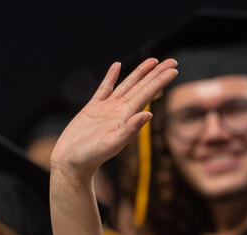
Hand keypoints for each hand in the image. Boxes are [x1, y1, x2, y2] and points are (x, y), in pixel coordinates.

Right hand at [50, 58, 177, 178]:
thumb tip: (148, 115)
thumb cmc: (92, 156)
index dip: (160, 80)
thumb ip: (130, 130)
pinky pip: (104, 88)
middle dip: (157, 73)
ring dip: (140, 72)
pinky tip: (117, 65)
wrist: (72, 162)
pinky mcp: (92, 108)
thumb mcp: (113, 143)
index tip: (174, 69)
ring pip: (127, 84)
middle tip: (172, 60)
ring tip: (153, 60)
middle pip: (142, 86)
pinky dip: (111, 76)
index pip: (147, 93)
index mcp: (127, 116)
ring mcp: (107, 108)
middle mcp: (120, 110)